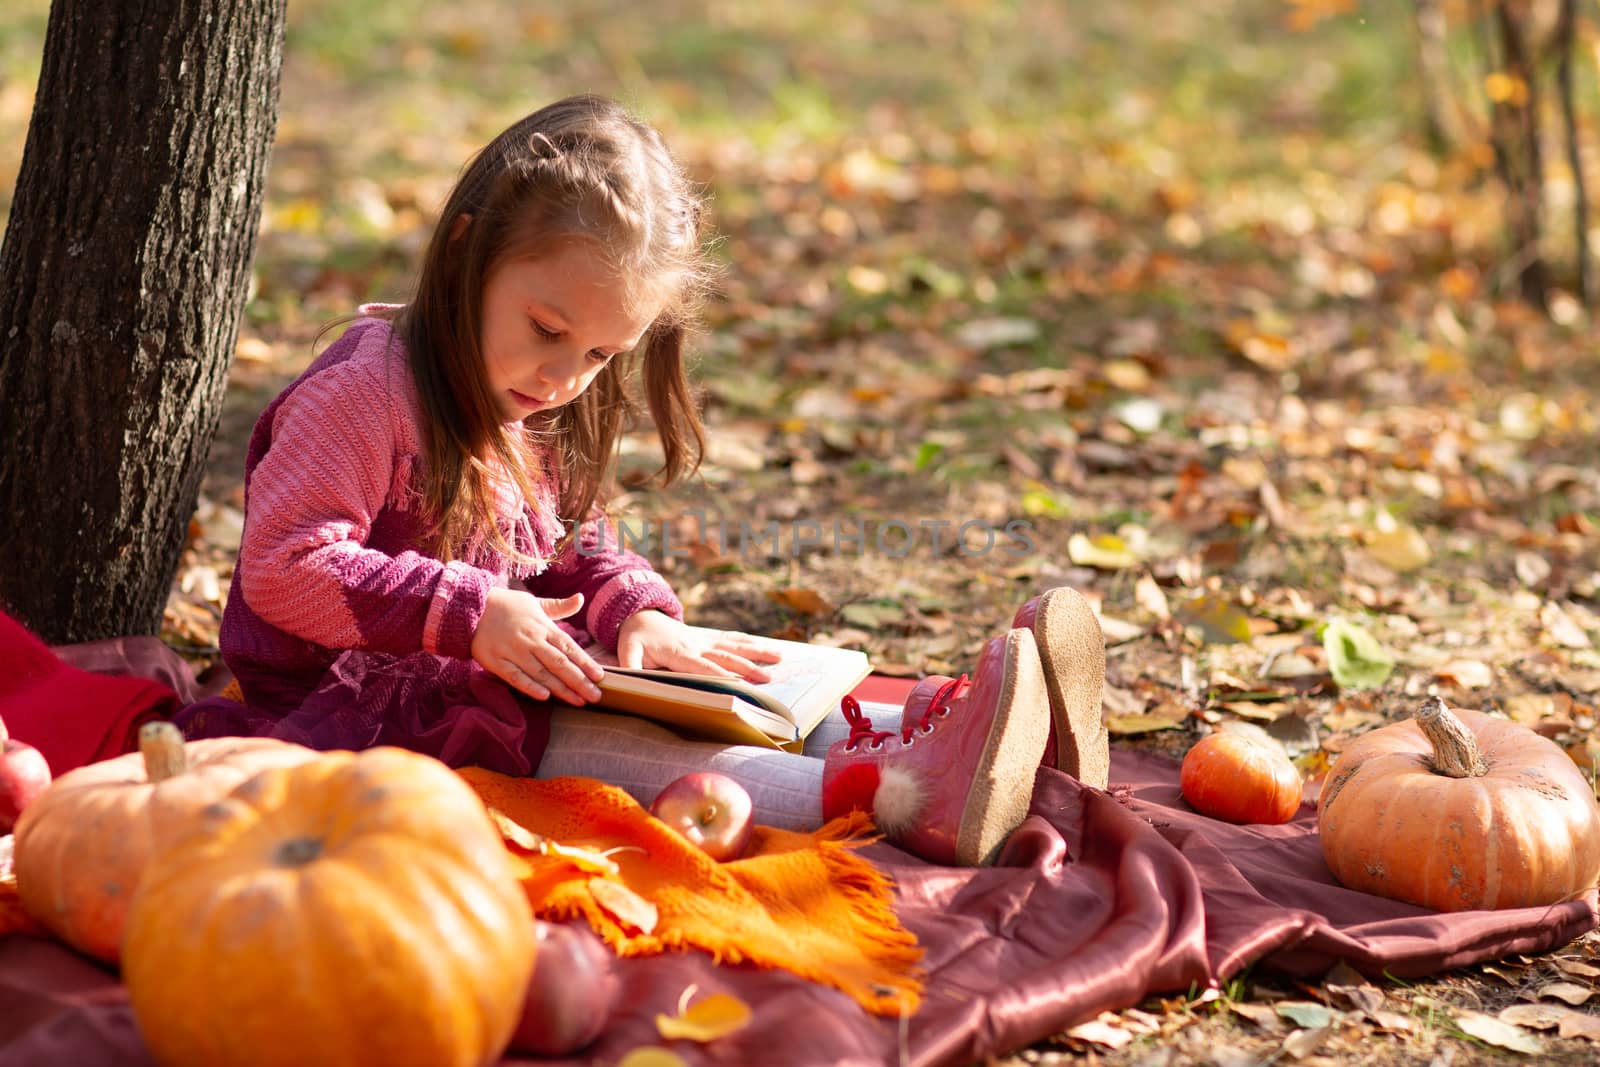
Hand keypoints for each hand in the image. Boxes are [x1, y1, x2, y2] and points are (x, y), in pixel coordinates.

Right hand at [471, 588, 604, 704]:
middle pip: (559, 663)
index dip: (585, 662)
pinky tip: (544, 697)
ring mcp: (513, 651)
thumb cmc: (507, 606)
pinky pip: (515, 676)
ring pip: (541, 673)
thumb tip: (580, 598)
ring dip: (561, 689)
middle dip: (579, 681)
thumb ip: (559, 606)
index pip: (569, 647)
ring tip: (578, 701)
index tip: (600, 677)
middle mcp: (531, 639)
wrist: (472, 606)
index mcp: (543, 626)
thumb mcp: (535, 602)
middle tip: (596, 696)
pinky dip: (529, 686)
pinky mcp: (495, 661)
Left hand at [615, 612, 780, 682]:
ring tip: (780, 657)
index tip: (739, 683)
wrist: (640, 613)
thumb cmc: (634, 637)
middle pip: (725, 657)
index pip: (702, 667)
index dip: (721, 675)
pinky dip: (749, 643)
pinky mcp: (708, 638)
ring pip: (735, 646)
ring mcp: (704, 640)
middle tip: (768, 678)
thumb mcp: (627, 651)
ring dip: (757, 652)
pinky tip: (767, 648)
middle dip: (747, 667)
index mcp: (679, 652)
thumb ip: (631, 666)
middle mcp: (696, 645)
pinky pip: (732, 639)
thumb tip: (631, 681)